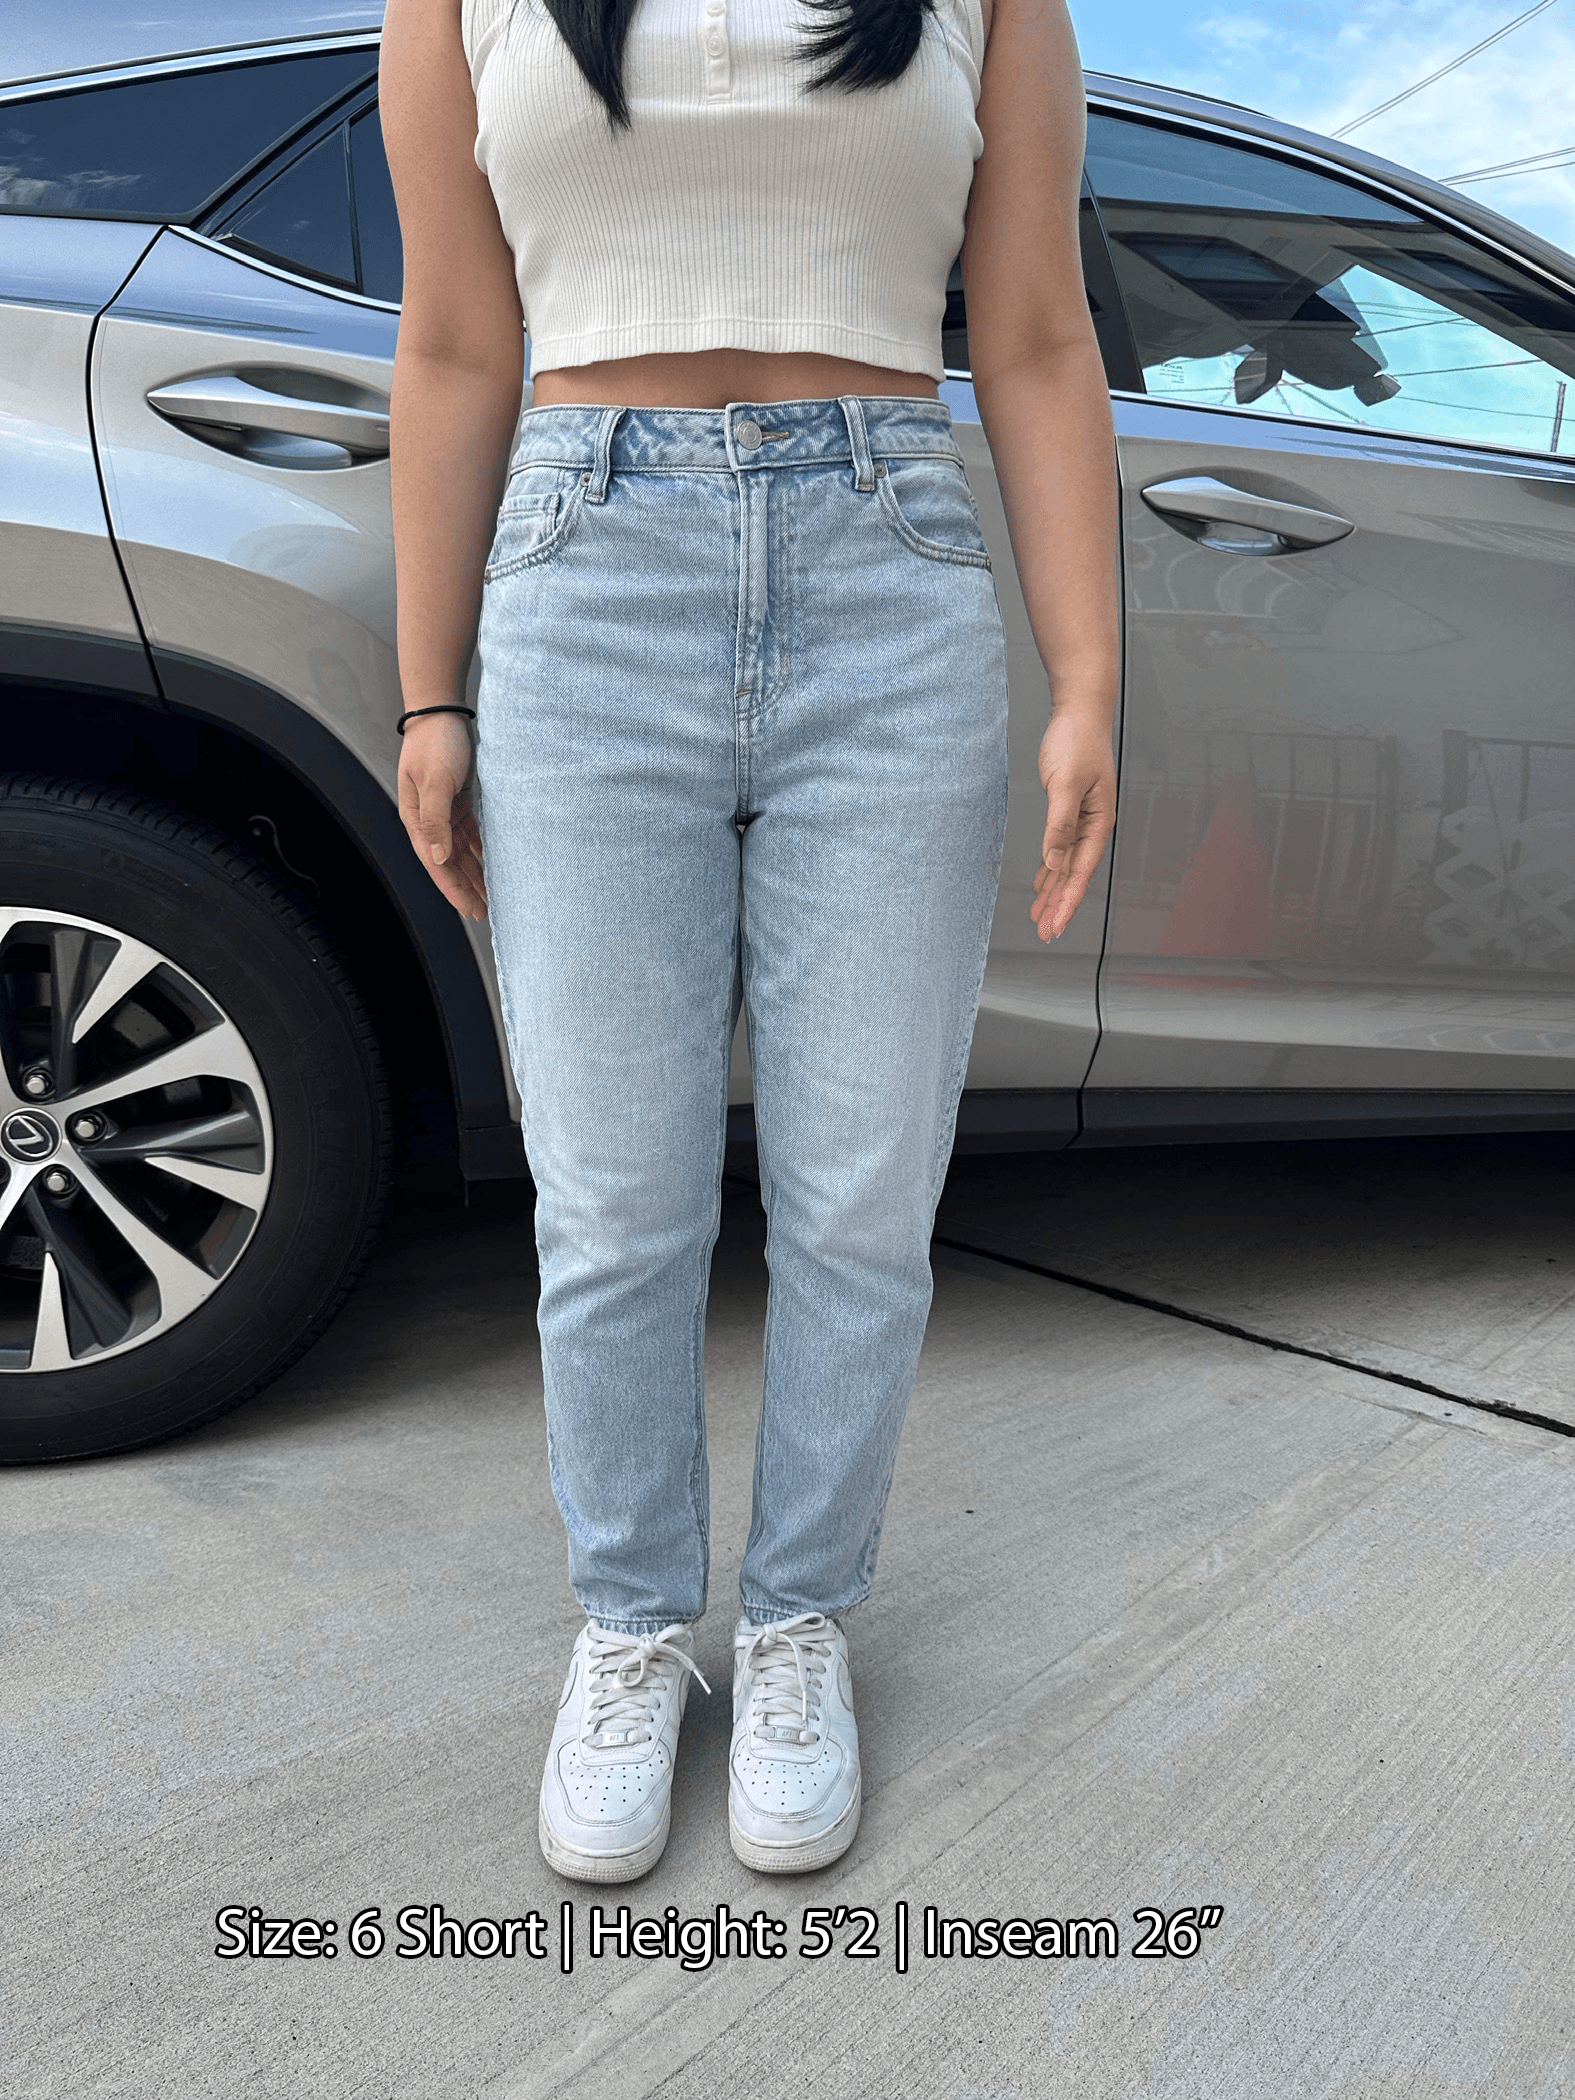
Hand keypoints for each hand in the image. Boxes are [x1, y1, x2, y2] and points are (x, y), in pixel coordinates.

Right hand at [397, 713, 487, 920]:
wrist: (440, 711)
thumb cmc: (435, 741)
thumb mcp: (436, 781)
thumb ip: (436, 820)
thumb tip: (439, 858)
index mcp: (417, 820)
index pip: (437, 865)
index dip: (455, 890)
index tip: (472, 912)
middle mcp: (429, 820)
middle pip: (450, 864)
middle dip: (468, 889)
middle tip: (488, 913)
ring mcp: (444, 812)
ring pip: (461, 852)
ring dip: (476, 873)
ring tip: (494, 895)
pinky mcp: (457, 801)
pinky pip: (470, 834)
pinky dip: (481, 851)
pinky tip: (494, 864)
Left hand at [1030, 708, 1115, 942]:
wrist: (1080, 711)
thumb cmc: (1077, 741)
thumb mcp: (1065, 784)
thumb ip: (1059, 824)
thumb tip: (1053, 860)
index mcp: (1099, 822)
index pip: (1081, 873)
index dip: (1067, 903)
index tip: (1053, 927)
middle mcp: (1094, 825)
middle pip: (1074, 875)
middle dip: (1059, 905)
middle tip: (1044, 934)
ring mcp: (1083, 818)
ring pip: (1066, 864)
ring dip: (1053, 891)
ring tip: (1039, 917)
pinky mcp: (1069, 809)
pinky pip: (1060, 848)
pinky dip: (1050, 867)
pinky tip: (1042, 882)